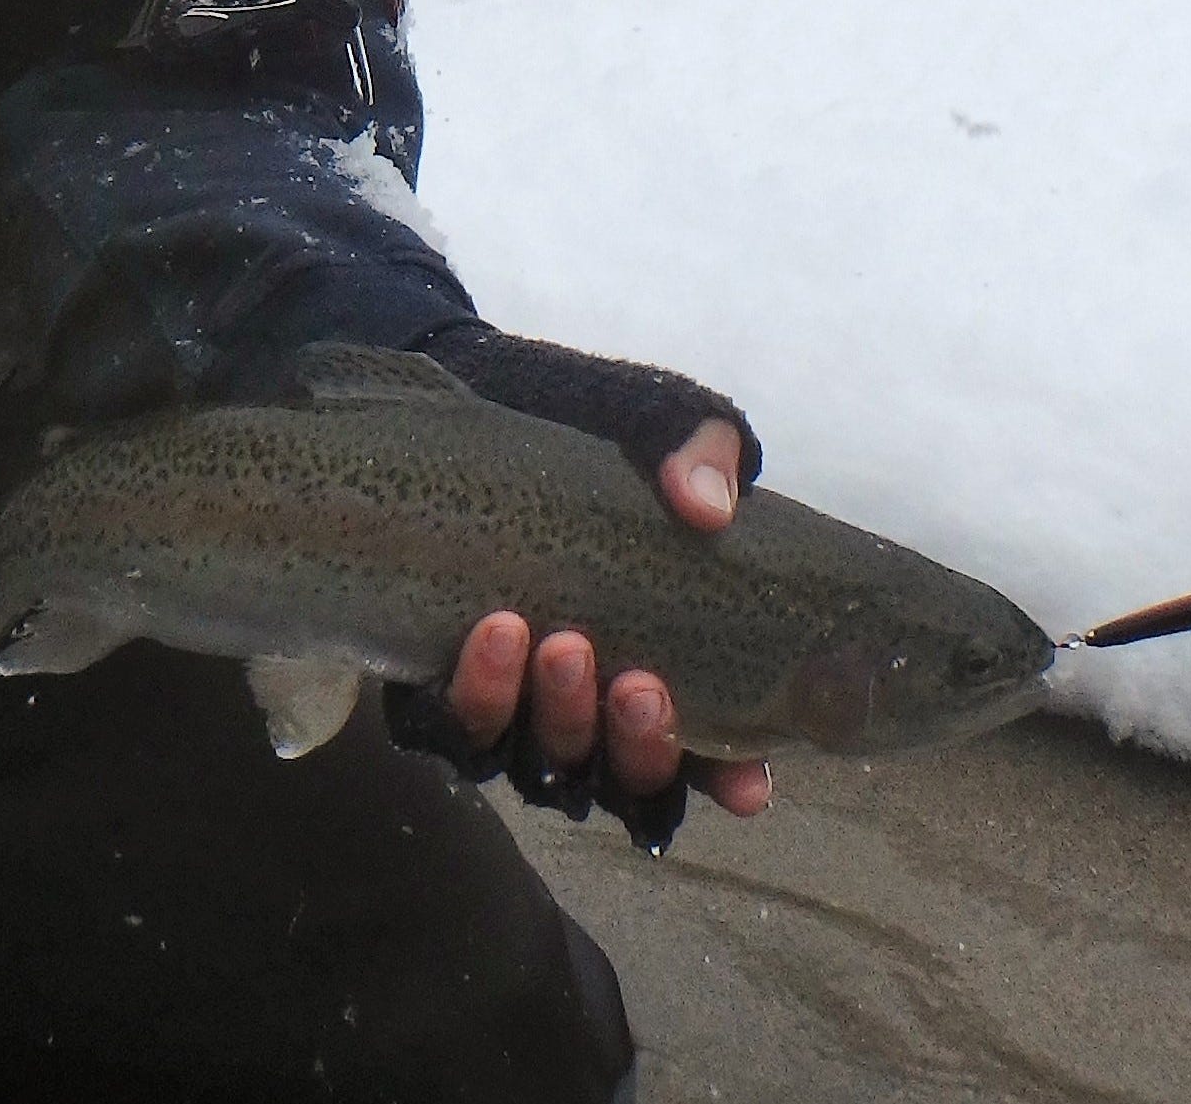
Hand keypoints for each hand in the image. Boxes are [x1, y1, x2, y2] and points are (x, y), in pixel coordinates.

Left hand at [445, 417, 772, 819]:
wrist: (487, 403)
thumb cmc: (594, 434)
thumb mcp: (658, 426)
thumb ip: (696, 451)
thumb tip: (707, 505)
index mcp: (662, 664)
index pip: (709, 759)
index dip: (731, 782)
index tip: (749, 787)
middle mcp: (591, 708)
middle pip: (621, 774)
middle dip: (635, 741)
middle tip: (637, 682)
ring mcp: (516, 706)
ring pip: (542, 762)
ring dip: (557, 716)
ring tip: (557, 644)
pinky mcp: (442, 685)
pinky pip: (455, 725)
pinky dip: (477, 694)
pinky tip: (494, 634)